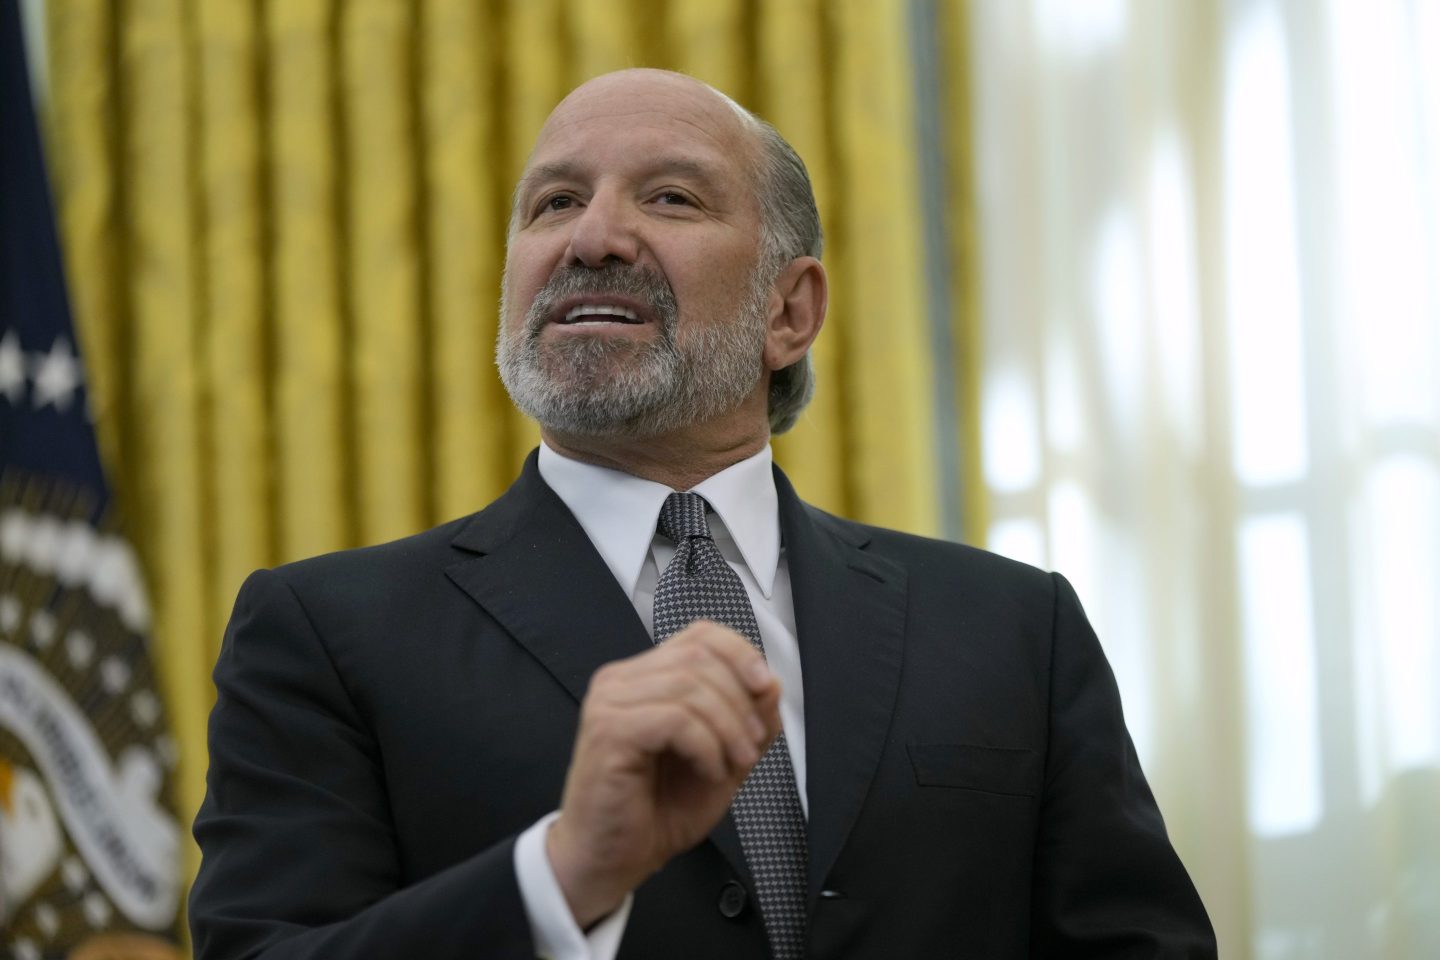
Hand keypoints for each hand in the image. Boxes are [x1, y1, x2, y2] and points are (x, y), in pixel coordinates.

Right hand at [545, 620, 780, 927]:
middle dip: (741, 702)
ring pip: (691, 686)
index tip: (766, 688)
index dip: (741, 653)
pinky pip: (676, 719)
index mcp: (645, 677)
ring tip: (732, 765)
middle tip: (750, 747)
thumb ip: (748, 721)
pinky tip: (708, 771)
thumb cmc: (656, 810)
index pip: (701, 633)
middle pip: (700, 657)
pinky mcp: (608, 730)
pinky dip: (706, 747)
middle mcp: (621, 680)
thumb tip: (771, 685)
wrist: (613, 859)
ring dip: (727, 729)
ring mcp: (610, 702)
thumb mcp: (723, 759)